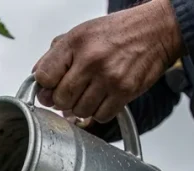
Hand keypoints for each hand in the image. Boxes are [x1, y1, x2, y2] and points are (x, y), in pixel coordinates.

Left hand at [32, 0, 183, 122]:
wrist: (156, 30)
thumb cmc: (118, 32)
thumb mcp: (80, 34)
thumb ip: (55, 56)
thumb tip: (38, 79)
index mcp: (75, 43)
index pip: (44, 77)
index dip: (44, 87)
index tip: (50, 88)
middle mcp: (91, 60)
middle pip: (60, 100)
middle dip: (62, 101)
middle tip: (71, 94)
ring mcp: (108, 77)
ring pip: (79, 112)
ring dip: (81, 108)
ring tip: (89, 94)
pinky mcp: (124, 91)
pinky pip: (100, 116)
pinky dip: (99, 112)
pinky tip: (103, 99)